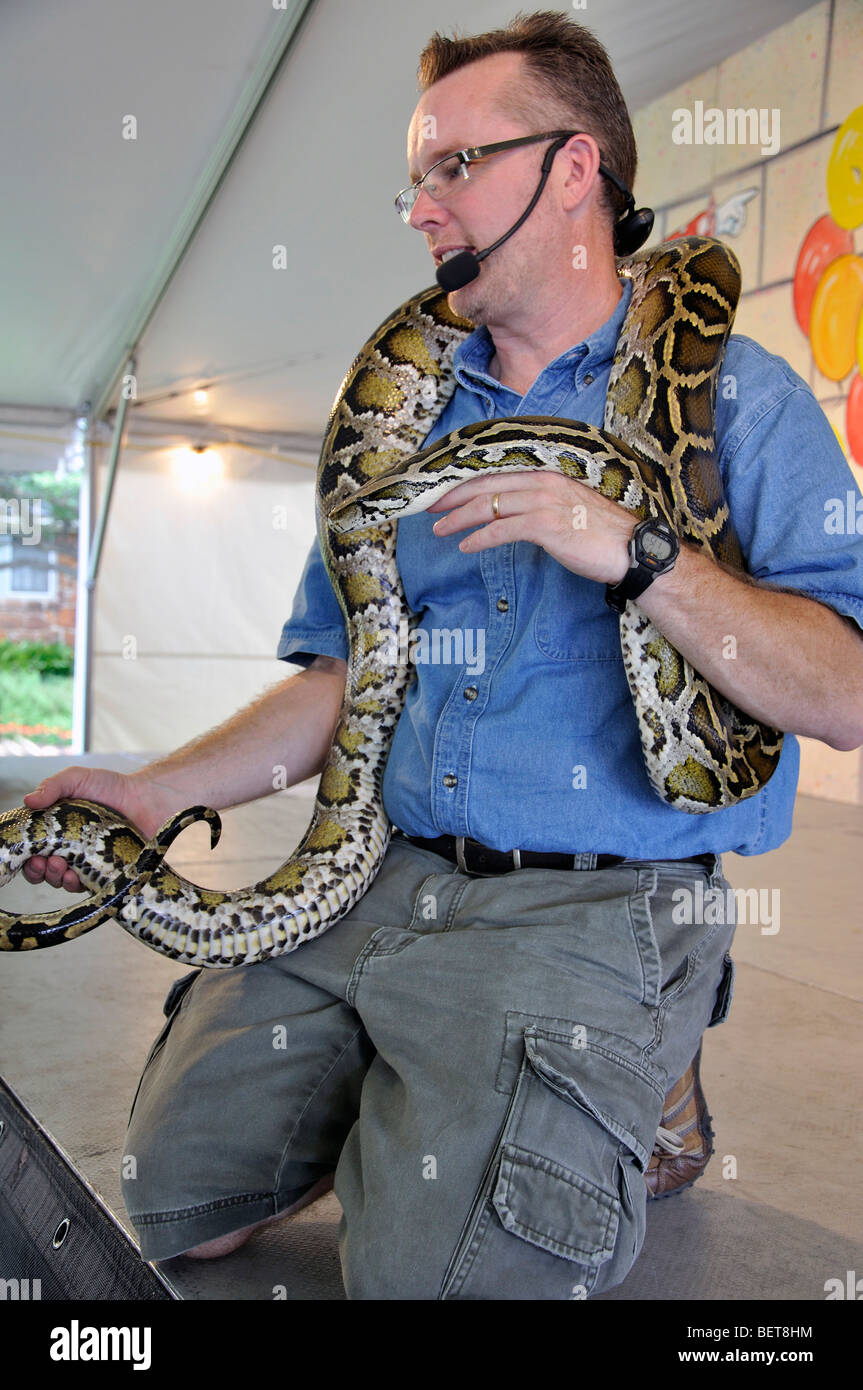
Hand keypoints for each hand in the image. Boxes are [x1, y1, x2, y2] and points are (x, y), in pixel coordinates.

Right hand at [21, 768, 168, 892]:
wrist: (146, 798)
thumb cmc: (111, 788)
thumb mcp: (77, 779)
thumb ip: (53, 786)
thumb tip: (28, 801)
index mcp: (56, 829)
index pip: (32, 849)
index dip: (26, 856)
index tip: (30, 854)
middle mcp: (68, 848)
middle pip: (43, 870)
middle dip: (38, 870)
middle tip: (45, 862)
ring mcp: (86, 862)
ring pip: (62, 880)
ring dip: (55, 878)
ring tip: (61, 866)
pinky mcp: (104, 872)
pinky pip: (87, 886)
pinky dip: (77, 884)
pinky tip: (75, 876)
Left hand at [428, 471, 635, 584]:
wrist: (632, 548)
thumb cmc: (601, 529)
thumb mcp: (567, 503)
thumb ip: (539, 497)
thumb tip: (510, 506)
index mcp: (547, 469)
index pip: (497, 469)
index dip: (466, 478)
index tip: (444, 487)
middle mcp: (542, 479)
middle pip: (485, 483)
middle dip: (452, 496)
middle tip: (429, 506)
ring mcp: (543, 501)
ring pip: (488, 505)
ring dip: (458, 519)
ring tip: (440, 529)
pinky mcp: (545, 525)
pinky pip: (501, 530)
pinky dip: (479, 538)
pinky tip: (465, 546)